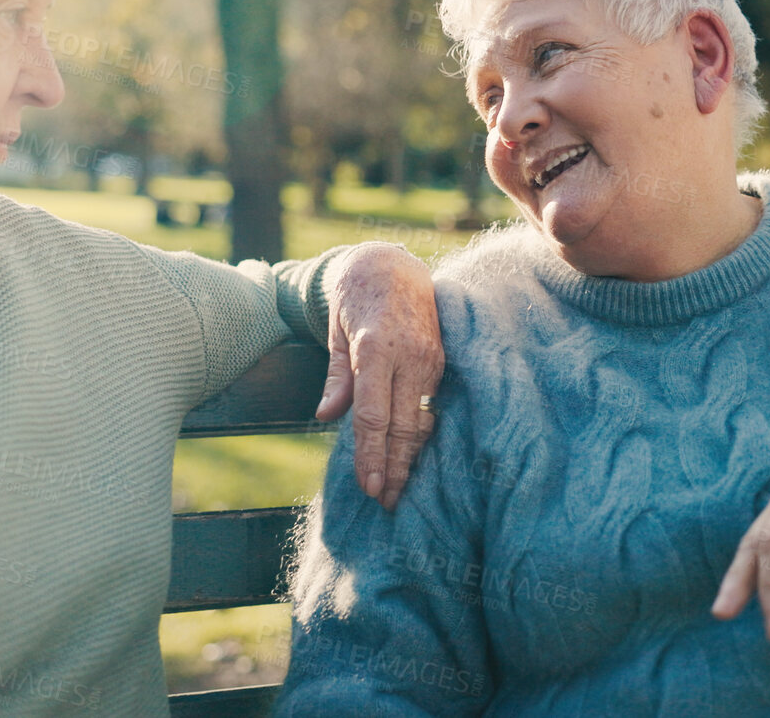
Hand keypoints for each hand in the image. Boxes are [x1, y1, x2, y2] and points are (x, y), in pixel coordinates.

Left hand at [315, 243, 444, 511]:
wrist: (393, 266)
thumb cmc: (356, 300)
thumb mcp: (336, 333)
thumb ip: (336, 377)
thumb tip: (327, 417)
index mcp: (376, 350)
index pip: (374, 415)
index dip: (372, 454)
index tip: (369, 486)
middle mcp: (409, 357)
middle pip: (402, 426)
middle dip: (394, 468)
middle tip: (386, 503)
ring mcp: (430, 359)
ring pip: (422, 420)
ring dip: (411, 458)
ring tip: (400, 490)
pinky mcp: (442, 361)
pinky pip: (432, 406)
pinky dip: (423, 434)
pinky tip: (417, 459)